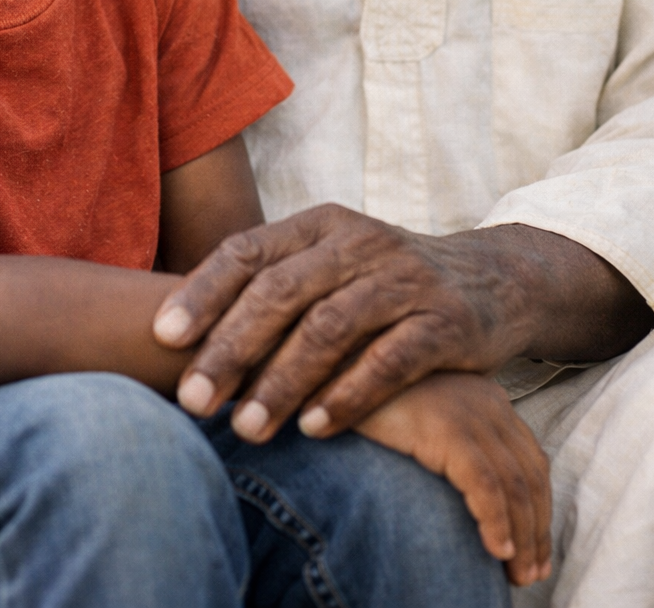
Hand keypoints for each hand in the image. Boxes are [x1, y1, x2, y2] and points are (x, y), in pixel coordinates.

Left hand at [153, 205, 546, 440]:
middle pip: (281, 292)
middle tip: (192, 400)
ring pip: (329, 328)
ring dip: (281, 382)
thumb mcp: (329, 265)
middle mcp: (358, 241)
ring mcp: (404, 279)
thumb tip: (171, 331)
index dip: (203, 292)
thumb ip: (268, 286)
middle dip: (230, 348)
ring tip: (245, 429)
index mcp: (319, 223)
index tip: (161, 337)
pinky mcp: (445, 321)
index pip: (248, 251)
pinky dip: (347, 395)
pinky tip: (313, 429)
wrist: (491, 280)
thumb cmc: (382, 282)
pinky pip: (390, 360)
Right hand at [357, 373, 550, 587]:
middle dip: (536, 530)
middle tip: (531, 573)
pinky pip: (484, 484)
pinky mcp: (445, 426)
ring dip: (522, 537)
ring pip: (515, 485)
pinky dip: (496, 522)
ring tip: (518, 575)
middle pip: (530, 475)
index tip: (533, 551)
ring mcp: (468, 411)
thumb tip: (468, 493)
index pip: (529, 460)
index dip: (538, 509)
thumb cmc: (368, 396)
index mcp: (486, 397)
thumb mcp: (422, 414)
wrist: (333, 364)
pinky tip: (496, 550)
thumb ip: (448, 439)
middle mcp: (486, 401)